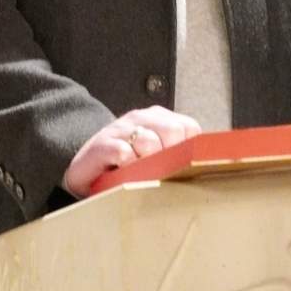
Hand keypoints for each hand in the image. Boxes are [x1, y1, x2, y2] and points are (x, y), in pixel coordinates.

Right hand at [64, 106, 200, 196]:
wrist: (86, 165)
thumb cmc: (126, 163)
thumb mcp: (154, 154)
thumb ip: (176, 153)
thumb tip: (205, 166)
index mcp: (158, 117)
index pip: (189, 127)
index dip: (189, 148)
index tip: (179, 163)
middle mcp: (141, 118)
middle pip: (174, 132)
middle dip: (170, 155)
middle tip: (158, 169)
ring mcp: (121, 128)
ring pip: (150, 142)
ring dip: (147, 163)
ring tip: (138, 171)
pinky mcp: (104, 144)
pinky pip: (125, 154)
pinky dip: (127, 167)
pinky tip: (123, 172)